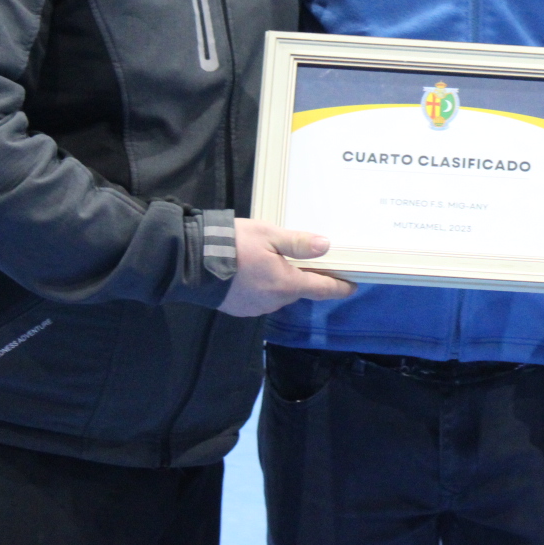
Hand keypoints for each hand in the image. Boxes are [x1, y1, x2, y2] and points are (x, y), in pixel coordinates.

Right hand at [217, 219, 355, 317]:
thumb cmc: (234, 245)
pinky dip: (260, 286)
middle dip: (301, 276)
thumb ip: (297, 243)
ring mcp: (254, 308)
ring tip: (269, 261)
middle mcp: (274, 302)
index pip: (321, 289)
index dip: (338, 287)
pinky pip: (258, 298)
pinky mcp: (237, 308)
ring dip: (278, 281)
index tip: (351, 286)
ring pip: (276, 294)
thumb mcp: (268, 236)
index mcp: (286, 284)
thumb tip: (326, 246)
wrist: (191, 262)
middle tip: (300, 258)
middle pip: (297, 289)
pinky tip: (250, 272)